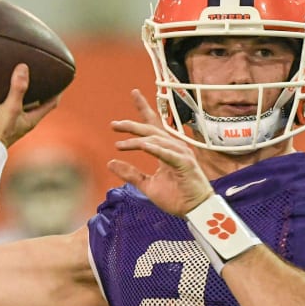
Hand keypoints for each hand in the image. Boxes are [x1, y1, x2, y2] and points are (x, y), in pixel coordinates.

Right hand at [0, 63, 59, 146]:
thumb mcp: (11, 108)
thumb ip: (18, 89)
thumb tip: (23, 67)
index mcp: (31, 119)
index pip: (51, 103)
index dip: (58, 91)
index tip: (64, 77)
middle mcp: (21, 118)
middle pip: (34, 100)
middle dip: (38, 87)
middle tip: (40, 70)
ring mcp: (7, 118)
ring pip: (16, 100)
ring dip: (17, 88)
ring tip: (17, 72)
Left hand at [108, 89, 213, 216]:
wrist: (194, 211)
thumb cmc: (176, 198)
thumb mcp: (147, 185)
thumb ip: (131, 173)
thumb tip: (110, 163)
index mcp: (166, 150)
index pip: (153, 126)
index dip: (144, 109)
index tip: (134, 93)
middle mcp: (174, 148)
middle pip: (152, 130)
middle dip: (132, 125)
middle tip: (114, 125)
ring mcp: (181, 154)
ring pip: (156, 140)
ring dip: (137, 140)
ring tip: (119, 144)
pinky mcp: (185, 163)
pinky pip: (167, 153)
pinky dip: (155, 148)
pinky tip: (143, 145)